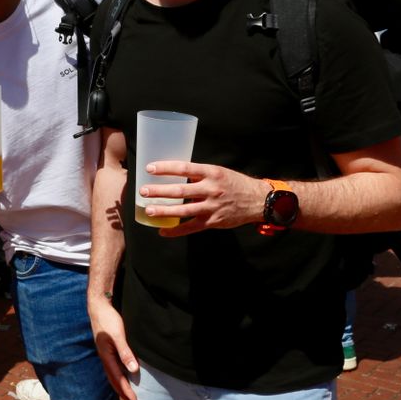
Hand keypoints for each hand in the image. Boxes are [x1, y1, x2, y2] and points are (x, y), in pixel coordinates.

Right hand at [88, 296, 137, 399]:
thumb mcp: (118, 335)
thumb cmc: (108, 319)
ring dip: (119, 383)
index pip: (117, 378)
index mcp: (106, 356)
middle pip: (113, 378)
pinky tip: (123, 372)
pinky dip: (118, 373)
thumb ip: (125, 352)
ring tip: (126, 392)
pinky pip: (113, 365)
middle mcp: (104, 356)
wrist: (98, 305)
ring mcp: (105, 351)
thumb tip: (133, 370)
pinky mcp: (107, 346)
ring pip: (112, 372)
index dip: (125, 390)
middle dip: (122, 391)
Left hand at [138, 161, 267, 236]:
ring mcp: (211, 206)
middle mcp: (210, 189)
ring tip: (148, 211)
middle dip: (159, 191)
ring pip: (183, 210)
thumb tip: (174, 173)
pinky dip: (176, 231)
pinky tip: (163, 231)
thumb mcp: (218, 172)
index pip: (184, 168)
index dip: (165, 168)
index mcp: (211, 173)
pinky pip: (191, 227)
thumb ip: (199, 174)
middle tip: (143, 191)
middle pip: (180, 190)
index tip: (150, 168)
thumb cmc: (234, 184)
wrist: (257, 200)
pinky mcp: (213, 221)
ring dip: (163, 211)